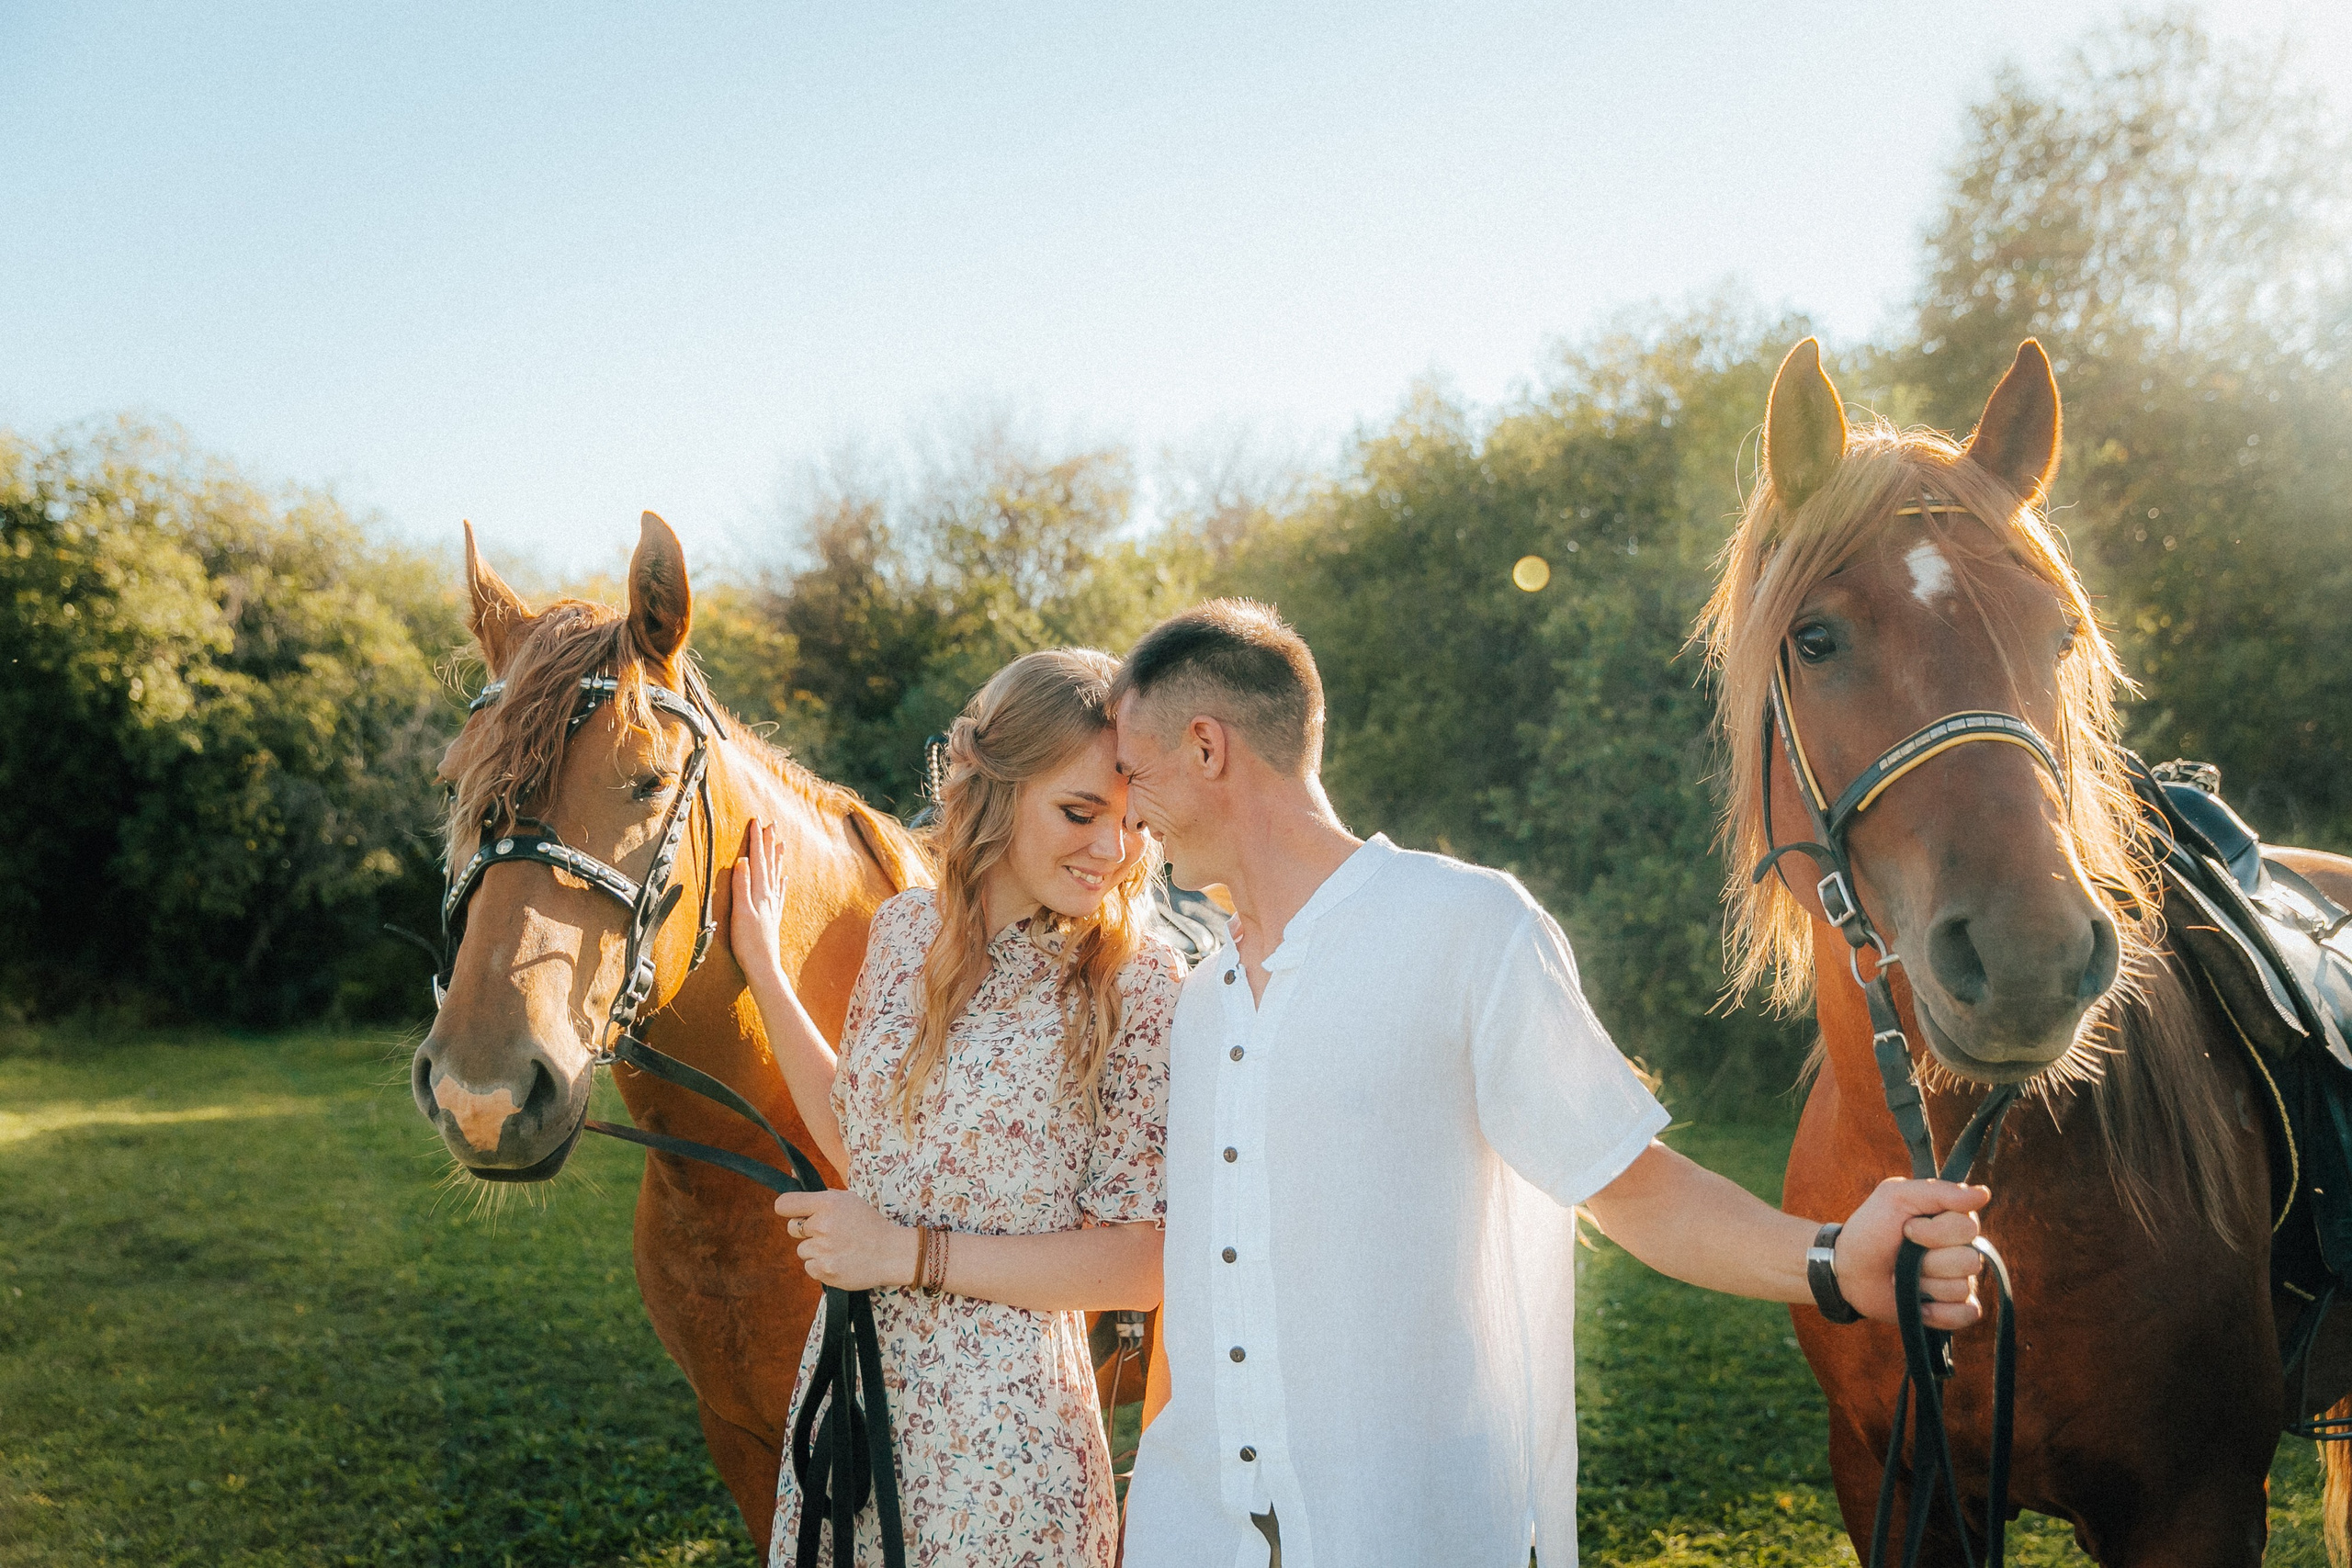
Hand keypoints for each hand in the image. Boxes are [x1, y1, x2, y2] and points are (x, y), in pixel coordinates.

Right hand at [730, 817, 788, 986]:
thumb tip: (743, 860)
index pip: (757, 859)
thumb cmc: (748, 942)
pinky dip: (781, 882)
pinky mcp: (773, 916)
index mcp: (759, 892)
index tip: (756, 821)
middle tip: (771, 824)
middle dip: (768, 842)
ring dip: (776, 857)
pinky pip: (779, 893)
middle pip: (768, 863)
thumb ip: (741, 886)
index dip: (756, 840)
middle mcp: (769, 895)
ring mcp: (772, 905)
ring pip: (775, 874)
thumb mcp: (741, 912)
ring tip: (780, 842)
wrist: (763, 965)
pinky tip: (784, 878)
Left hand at [774, 1189, 920, 1290]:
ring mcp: (823, 1250)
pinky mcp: (824, 1270)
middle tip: (828, 1232)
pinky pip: (809, 1267)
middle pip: (792, 1228)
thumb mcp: (849, 1199)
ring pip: (802, 1250)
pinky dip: (821, 1266)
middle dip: (806, 1231)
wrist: (891, 1253)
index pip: (784, 1204)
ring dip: (816, 1250)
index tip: (795, 1213)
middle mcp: (822, 1225)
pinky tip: (840, 1261)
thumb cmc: (869, 1224)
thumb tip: (791, 1176)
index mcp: (828, 1203)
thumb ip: (821, 1194)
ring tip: (839, 1248)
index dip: (787, 1209)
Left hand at [1832, 1177, 1990, 1329]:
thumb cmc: (1871, 1229)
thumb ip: (1939, 1191)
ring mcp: (1959, 1282)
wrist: (1847, 1269)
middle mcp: (1962, 1251)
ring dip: (1925, 1284)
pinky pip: (1966, 1314)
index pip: (1968, 1227)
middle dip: (1928, 1260)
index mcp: (1953, 1220)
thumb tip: (1984, 1194)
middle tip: (1903, 1254)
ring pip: (1961, 1287)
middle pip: (1969, 1260)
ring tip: (1905, 1277)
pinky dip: (1940, 1313)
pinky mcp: (1953, 1310)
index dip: (1934, 1231)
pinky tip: (1920, 1305)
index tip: (1906, 1228)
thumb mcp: (1895, 1197)